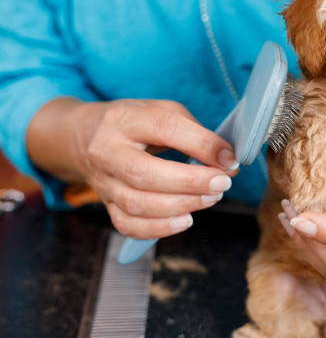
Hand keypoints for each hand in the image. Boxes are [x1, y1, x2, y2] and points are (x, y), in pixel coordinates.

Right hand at [29, 98, 238, 238]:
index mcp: (126, 119)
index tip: (229, 158)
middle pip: (145, 173)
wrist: (82, 136)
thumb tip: (226, 161)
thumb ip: (194, 132)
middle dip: (191, 183)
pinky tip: (185, 220)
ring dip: (181, 205)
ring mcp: (103, 181)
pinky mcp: (106, 203)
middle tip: (222, 184)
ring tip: (211, 198)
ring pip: (137, 203)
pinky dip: (159, 228)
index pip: (165, 128)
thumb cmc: (133, 123)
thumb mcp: (161, 111)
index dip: (202, 144)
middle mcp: (108, 151)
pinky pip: (127, 224)